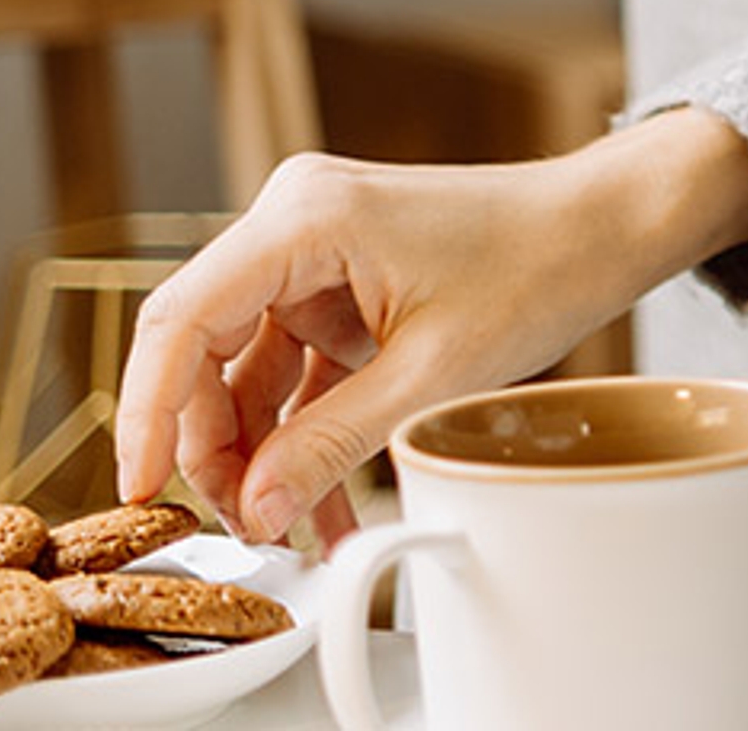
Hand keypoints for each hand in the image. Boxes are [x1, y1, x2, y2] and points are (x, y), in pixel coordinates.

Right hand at [115, 109, 747, 543]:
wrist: (607, 226)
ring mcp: (315, 250)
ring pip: (248, 369)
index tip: (140, 489)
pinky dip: (305, 429)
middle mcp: (293, 221)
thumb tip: (255, 508)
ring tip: (291, 530)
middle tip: (246, 525)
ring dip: (265, 451)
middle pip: (205, 350)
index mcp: (304, 218)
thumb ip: (333, 443)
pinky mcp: (341, 280)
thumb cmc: (538, 267)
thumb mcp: (433, 373)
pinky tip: (323, 502)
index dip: (148, 414)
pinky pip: (296, 365)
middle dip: (218, 447)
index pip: (181, 320)